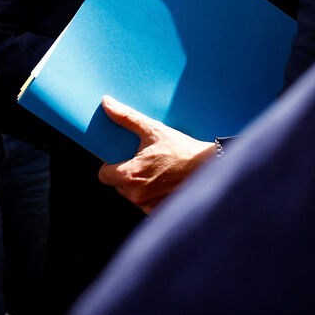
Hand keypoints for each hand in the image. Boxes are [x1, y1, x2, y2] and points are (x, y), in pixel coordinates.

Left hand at [96, 96, 216, 213]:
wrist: (210, 167)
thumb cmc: (181, 149)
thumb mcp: (153, 130)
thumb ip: (127, 117)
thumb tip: (106, 102)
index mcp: (130, 175)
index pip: (104, 175)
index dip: (110, 165)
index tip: (122, 157)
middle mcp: (136, 195)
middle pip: (118, 185)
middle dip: (126, 174)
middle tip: (143, 161)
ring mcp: (148, 205)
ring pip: (133, 195)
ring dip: (139, 186)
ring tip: (156, 171)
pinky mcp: (159, 212)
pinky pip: (146, 204)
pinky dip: (152, 195)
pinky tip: (164, 183)